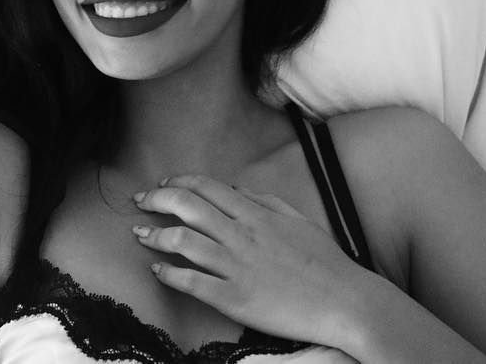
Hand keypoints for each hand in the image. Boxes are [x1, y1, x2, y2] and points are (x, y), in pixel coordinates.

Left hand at [131, 173, 366, 346]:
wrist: (346, 302)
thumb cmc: (325, 262)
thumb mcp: (297, 220)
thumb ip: (265, 202)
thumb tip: (236, 190)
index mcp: (257, 214)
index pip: (207, 188)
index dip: (179, 182)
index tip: (163, 185)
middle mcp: (243, 235)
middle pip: (187, 206)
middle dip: (157, 199)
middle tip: (140, 201)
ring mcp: (237, 267)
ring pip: (183, 241)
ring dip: (154, 235)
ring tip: (140, 234)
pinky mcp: (235, 299)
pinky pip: (192, 282)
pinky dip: (168, 274)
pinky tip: (157, 270)